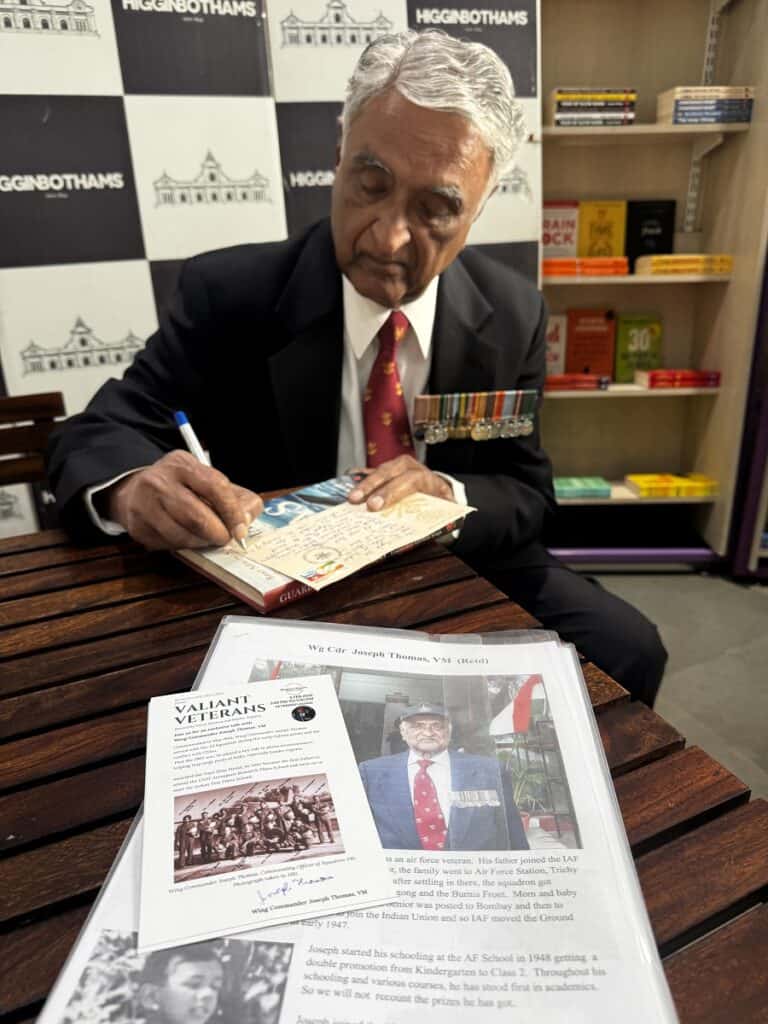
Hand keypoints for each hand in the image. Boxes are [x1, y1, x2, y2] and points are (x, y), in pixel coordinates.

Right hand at [107, 450, 262, 549]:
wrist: (135, 491)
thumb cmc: (180, 487)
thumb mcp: (204, 478)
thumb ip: (233, 496)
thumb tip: (246, 519)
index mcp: (182, 464)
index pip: (215, 486)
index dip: (232, 511)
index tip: (240, 528)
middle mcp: (159, 482)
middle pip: (196, 516)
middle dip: (217, 533)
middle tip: (225, 539)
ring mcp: (144, 505)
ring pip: (182, 535)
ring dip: (201, 543)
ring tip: (206, 539)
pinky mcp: (137, 527)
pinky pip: (168, 545)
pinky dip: (183, 547)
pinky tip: (185, 538)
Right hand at [347, 455, 453, 510]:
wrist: (439, 489)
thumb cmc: (438, 502)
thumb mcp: (442, 509)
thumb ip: (433, 518)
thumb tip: (421, 534)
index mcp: (425, 477)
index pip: (408, 480)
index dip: (390, 492)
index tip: (376, 506)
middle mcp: (410, 467)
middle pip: (389, 472)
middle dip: (371, 486)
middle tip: (357, 500)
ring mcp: (396, 466)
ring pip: (379, 471)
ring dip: (363, 484)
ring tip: (351, 497)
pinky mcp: (386, 470)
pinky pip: (371, 470)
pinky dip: (360, 476)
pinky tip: (349, 481)